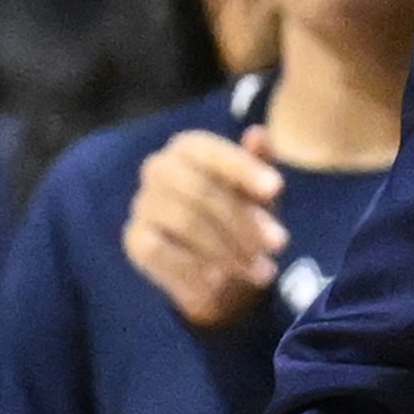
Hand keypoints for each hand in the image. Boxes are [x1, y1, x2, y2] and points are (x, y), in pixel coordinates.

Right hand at [122, 127, 285, 328]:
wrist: (220, 273)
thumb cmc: (242, 219)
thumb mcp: (260, 194)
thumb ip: (261, 164)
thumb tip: (259, 133)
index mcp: (189, 149)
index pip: (210, 150)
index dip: (243, 168)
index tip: (277, 189)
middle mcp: (159, 169)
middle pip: (198, 189)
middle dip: (242, 219)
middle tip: (279, 244)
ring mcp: (143, 204)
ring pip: (184, 222)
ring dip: (228, 249)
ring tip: (261, 270)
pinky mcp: (135, 240)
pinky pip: (162, 251)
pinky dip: (196, 268)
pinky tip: (220, 280)